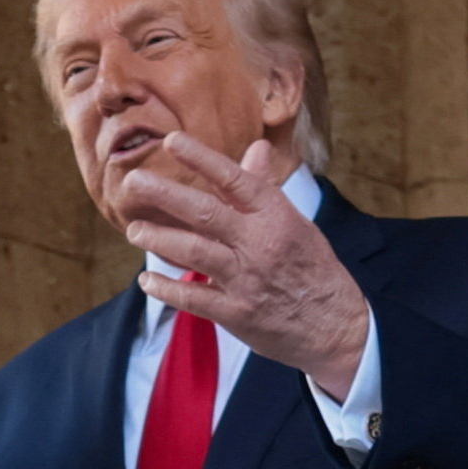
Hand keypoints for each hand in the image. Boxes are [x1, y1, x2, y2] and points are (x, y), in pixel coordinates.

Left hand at [118, 131, 368, 399]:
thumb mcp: (298, 223)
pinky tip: (147, 280)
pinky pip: (194, 298)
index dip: (202, 158)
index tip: (171, 141)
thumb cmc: (313, 269)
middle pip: (205, 212)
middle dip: (165, 195)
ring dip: (158, 239)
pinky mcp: (236, 313)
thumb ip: (266, 189)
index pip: (235, 179)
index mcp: (276, 216)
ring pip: (193, 252)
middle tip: (132, 183)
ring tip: (134, 230)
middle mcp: (259, 244)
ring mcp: (246, 279)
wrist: (335, 327)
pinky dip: (167, 289)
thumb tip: (255, 148)